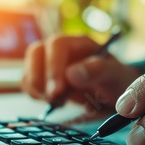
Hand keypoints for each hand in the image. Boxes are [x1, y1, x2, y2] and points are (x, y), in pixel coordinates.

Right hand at [21, 35, 140, 109]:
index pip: (56, 45)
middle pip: (35, 54)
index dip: (54, 66)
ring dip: (37, 89)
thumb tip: (72, 74)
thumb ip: (97, 70)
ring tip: (58, 102)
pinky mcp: (42, 78)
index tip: (59, 91)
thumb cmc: (116, 80)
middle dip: (40, 79)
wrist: (114, 92)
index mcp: (77, 43)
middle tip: (54, 99)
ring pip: (29, 69)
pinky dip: (35, 95)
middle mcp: (59, 49)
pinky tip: (54, 102)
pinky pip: (27, 83)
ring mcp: (48, 63)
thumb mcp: (115, 75)